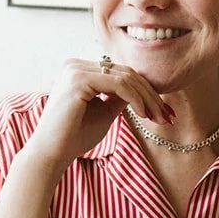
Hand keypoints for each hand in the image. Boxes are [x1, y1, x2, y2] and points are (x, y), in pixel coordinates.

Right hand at [22, 58, 173, 173]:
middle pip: (126, 73)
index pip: (121, 73)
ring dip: (147, 98)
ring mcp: (75, 69)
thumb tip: (145, 91)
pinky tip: (143, 114)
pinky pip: (118, 84)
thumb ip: (121, 98)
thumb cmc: (75, 136)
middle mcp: (75, 64)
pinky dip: (136, 99)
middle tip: (167, 116)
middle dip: (151, 95)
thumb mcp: (105, 112)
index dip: (145, 90)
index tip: (163, 111)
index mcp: (80, 69)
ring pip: (125, 77)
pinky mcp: (78, 79)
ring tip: (159, 118)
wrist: (51, 153)